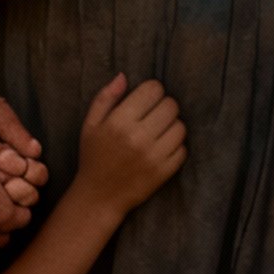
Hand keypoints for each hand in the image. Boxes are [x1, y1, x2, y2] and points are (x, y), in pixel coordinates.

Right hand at [74, 74, 185, 216]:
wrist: (98, 197)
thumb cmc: (94, 157)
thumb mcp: (90, 124)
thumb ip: (106, 97)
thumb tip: (124, 76)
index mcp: (120, 121)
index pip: (153, 89)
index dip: (152, 91)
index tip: (146, 100)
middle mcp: (139, 137)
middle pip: (171, 105)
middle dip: (164, 106)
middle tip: (154, 115)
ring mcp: (154, 156)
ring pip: (180, 126)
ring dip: (172, 126)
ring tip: (159, 131)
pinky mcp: (164, 172)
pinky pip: (183, 149)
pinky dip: (176, 146)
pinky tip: (162, 148)